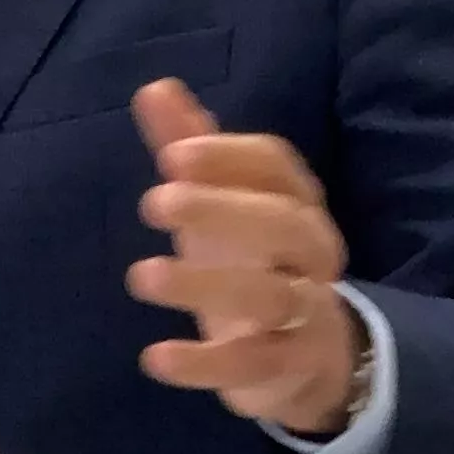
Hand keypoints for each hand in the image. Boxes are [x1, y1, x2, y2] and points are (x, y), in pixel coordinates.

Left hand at [126, 79, 361, 435]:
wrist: (310, 356)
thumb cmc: (256, 260)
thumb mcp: (220, 202)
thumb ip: (190, 147)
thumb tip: (155, 87)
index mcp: (296, 201)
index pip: (276, 166)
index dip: (227, 157)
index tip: (171, 155)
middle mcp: (313, 251)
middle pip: (284, 223)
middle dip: (222, 209)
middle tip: (153, 203)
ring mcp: (307, 311)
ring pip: (271, 295)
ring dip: (204, 285)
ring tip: (140, 275)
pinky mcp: (288, 366)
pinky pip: (255, 364)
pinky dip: (207, 364)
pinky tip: (156, 357)